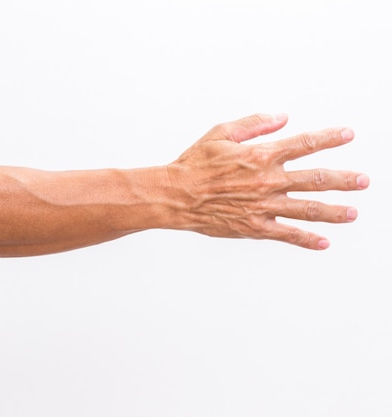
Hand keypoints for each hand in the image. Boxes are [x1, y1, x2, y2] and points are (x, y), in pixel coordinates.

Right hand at [166, 113, 368, 249]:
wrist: (175, 196)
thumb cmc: (194, 164)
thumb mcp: (221, 133)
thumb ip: (254, 125)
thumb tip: (282, 118)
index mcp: (260, 156)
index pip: (304, 144)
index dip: (329, 138)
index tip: (347, 135)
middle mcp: (267, 181)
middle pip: (315, 179)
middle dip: (343, 179)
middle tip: (363, 181)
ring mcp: (262, 206)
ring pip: (306, 209)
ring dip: (333, 211)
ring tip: (353, 212)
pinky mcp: (254, 226)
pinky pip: (286, 234)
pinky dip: (306, 239)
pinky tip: (323, 242)